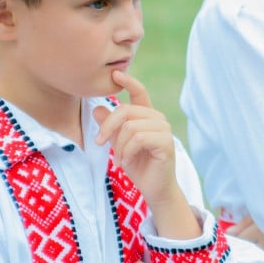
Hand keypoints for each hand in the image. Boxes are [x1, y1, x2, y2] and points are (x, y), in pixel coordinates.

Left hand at [93, 70, 176, 205]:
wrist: (154, 189)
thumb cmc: (138, 166)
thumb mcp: (118, 145)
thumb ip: (110, 127)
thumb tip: (97, 108)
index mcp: (147, 116)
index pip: (139, 92)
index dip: (128, 81)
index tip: (115, 73)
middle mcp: (157, 118)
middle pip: (126, 110)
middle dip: (108, 126)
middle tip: (98, 142)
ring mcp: (164, 129)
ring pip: (130, 126)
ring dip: (119, 145)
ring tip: (120, 159)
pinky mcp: (166, 142)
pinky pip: (138, 138)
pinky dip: (127, 151)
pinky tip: (126, 162)